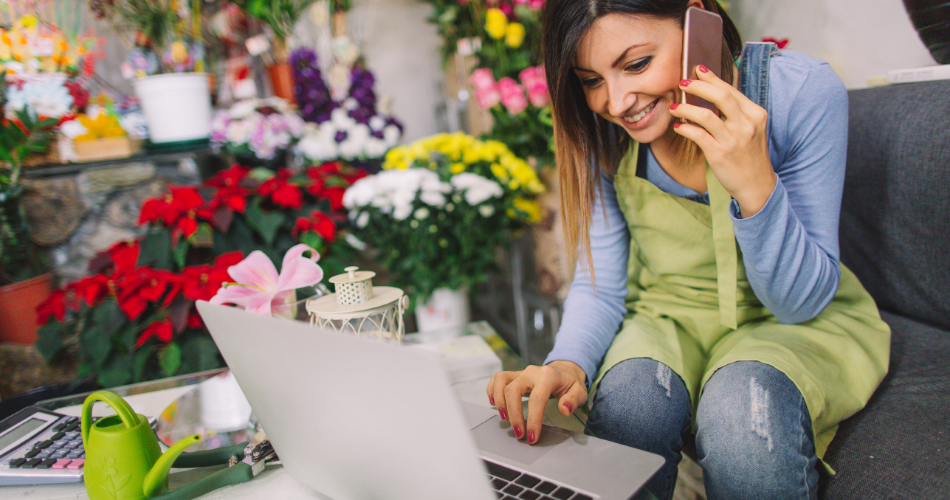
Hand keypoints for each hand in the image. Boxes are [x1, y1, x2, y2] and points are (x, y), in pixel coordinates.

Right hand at [485, 361, 587, 443]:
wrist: (564, 371)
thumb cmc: (570, 383)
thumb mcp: (580, 391)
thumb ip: (574, 400)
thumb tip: (565, 409)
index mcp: (548, 376)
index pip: (537, 399)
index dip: (533, 420)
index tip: (532, 436)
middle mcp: (531, 372)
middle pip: (513, 390)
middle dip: (514, 415)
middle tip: (519, 434)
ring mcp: (521, 372)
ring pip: (502, 381)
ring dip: (499, 401)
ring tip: (505, 419)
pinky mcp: (514, 375)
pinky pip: (497, 378)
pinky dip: (492, 390)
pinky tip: (493, 404)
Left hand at [671, 64, 776, 216]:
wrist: (757, 185)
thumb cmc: (750, 155)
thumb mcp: (751, 129)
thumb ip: (737, 112)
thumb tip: (712, 93)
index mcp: (755, 114)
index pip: (731, 90)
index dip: (712, 79)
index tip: (698, 70)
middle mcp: (746, 125)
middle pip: (720, 96)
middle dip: (698, 86)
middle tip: (682, 83)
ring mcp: (733, 140)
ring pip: (705, 115)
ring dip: (686, 108)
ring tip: (674, 107)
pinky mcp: (720, 154)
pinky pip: (697, 135)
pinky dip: (685, 128)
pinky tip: (679, 127)